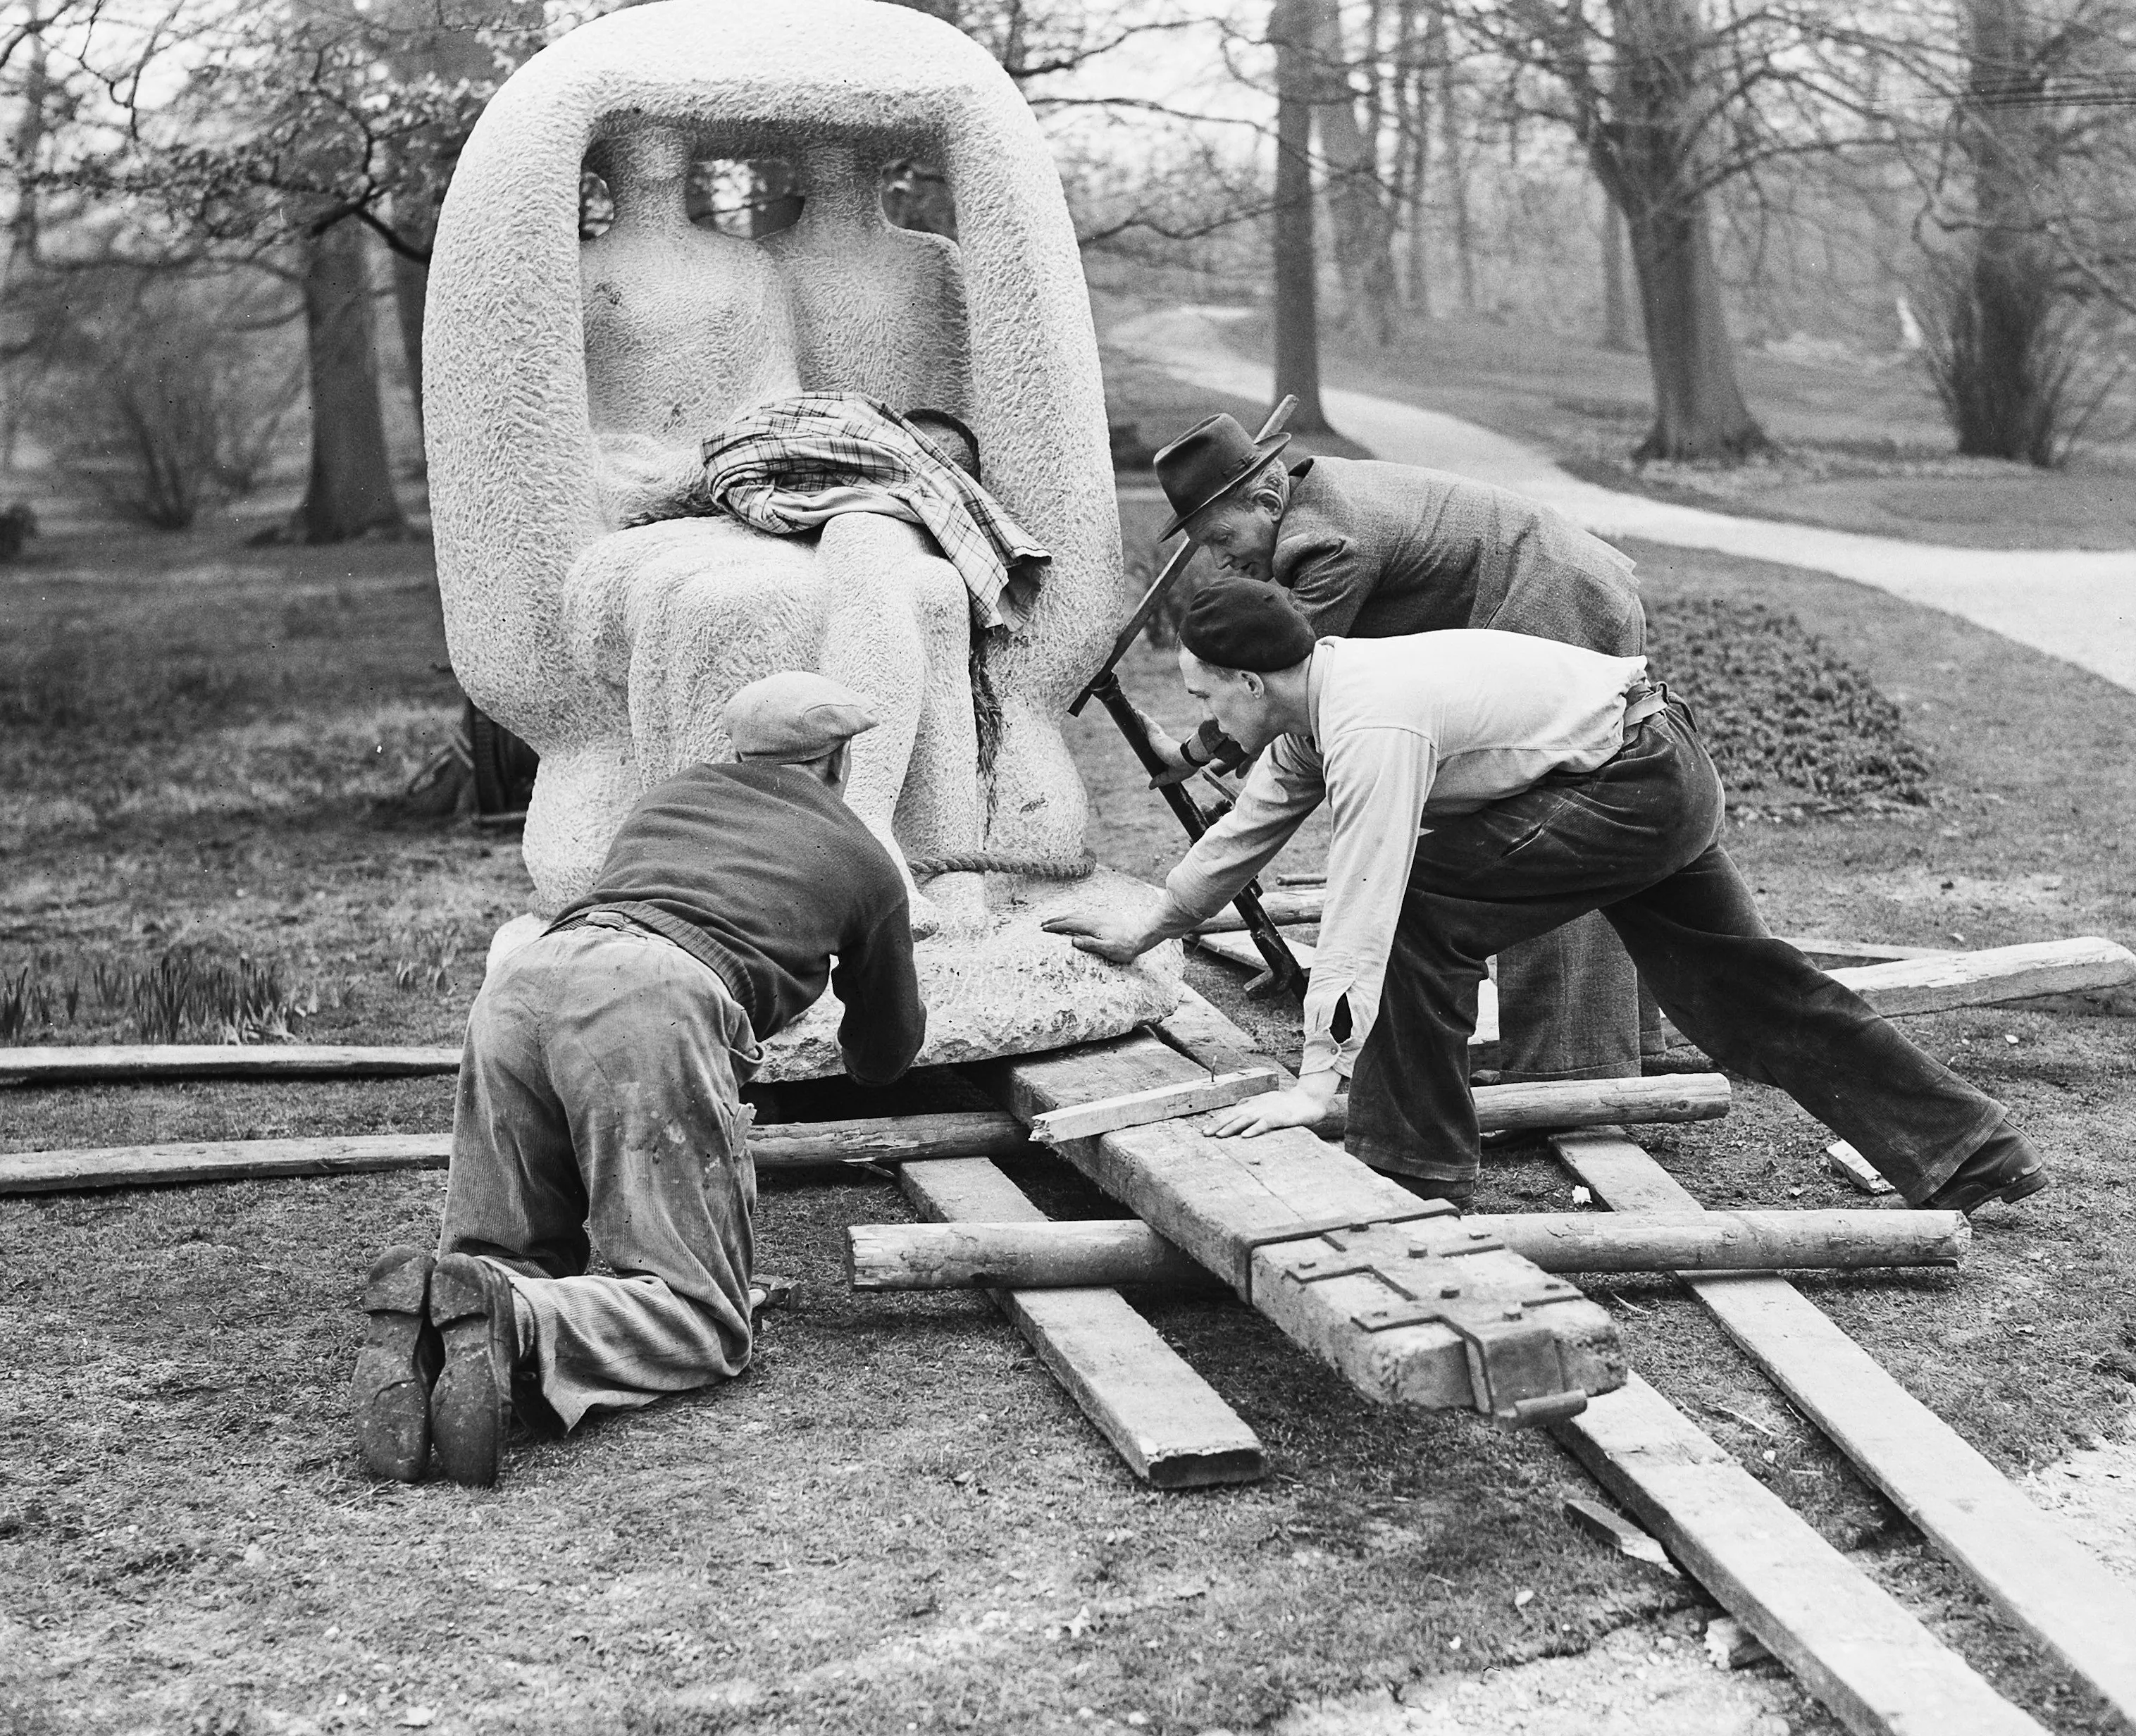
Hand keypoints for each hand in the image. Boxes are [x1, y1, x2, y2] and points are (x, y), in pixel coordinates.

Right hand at [1042, 910, 1153, 965]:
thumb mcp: (1109, 949)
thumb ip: (1091, 944)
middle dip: (1055, 920)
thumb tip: (1073, 940)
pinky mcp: (1105, 918)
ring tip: (1054, 921)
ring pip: (1077, 914)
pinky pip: (1084, 915)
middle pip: (1071, 917)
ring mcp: (1100, 917)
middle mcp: (1095, 918)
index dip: (1055, 926)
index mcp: (1093, 926)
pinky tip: (1075, 920)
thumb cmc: (1126, 946)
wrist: (1143, 935)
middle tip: (1042, 924)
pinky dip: (1074, 916)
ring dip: (1064, 917)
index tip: (1044, 929)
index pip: (1069, 925)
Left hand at [1206, 1073, 1339, 1138]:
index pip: (1232, 1112)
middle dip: (1219, 1124)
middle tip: (1205, 1134)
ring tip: (1220, 1135)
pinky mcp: (1281, 1116)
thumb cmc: (1285, 1104)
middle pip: (1235, 1115)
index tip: (1204, 1131)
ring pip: (1247, 1118)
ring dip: (1232, 1126)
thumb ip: (1250, 1105)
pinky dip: (1255, 1129)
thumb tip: (1235, 1108)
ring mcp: (1269, 1109)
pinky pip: (1266, 1123)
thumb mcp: (1265, 1102)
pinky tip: (1246, 1136)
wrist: (1309, 1100)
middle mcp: (1258, 1105)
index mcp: (1254, 1103)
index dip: (1218, 1120)